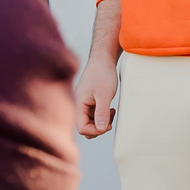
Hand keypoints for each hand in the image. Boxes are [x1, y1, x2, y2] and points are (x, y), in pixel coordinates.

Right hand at [77, 0, 122, 138]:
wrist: (103, 59)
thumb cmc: (103, 74)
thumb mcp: (104, 94)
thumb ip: (101, 112)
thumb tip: (100, 129)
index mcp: (78, 104)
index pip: (82, 128)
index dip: (95, 130)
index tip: (108, 124)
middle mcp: (78, 105)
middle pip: (85, 127)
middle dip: (98, 127)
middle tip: (110, 119)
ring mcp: (83, 104)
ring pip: (90, 122)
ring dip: (101, 122)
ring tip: (111, 112)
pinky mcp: (89, 101)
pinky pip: (93, 115)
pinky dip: (102, 115)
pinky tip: (110, 108)